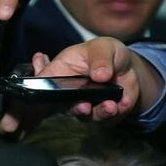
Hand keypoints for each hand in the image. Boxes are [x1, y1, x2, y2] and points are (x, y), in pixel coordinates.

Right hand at [34, 37, 162, 121]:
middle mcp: (69, 93)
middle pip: (64, 106)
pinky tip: (124, 102)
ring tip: (110, 106)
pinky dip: (118, 112)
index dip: (38, 92)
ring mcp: (85, 105)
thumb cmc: (105, 53)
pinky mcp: (102, 114)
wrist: (127, 67)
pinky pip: (108, 118)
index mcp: (61, 72)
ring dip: (99, 113)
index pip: (42, 83)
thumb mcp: (103, 47)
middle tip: (84, 106)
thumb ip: (100, 58)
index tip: (45, 96)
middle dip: (75, 108)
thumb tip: (99, 75)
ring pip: (88, 116)